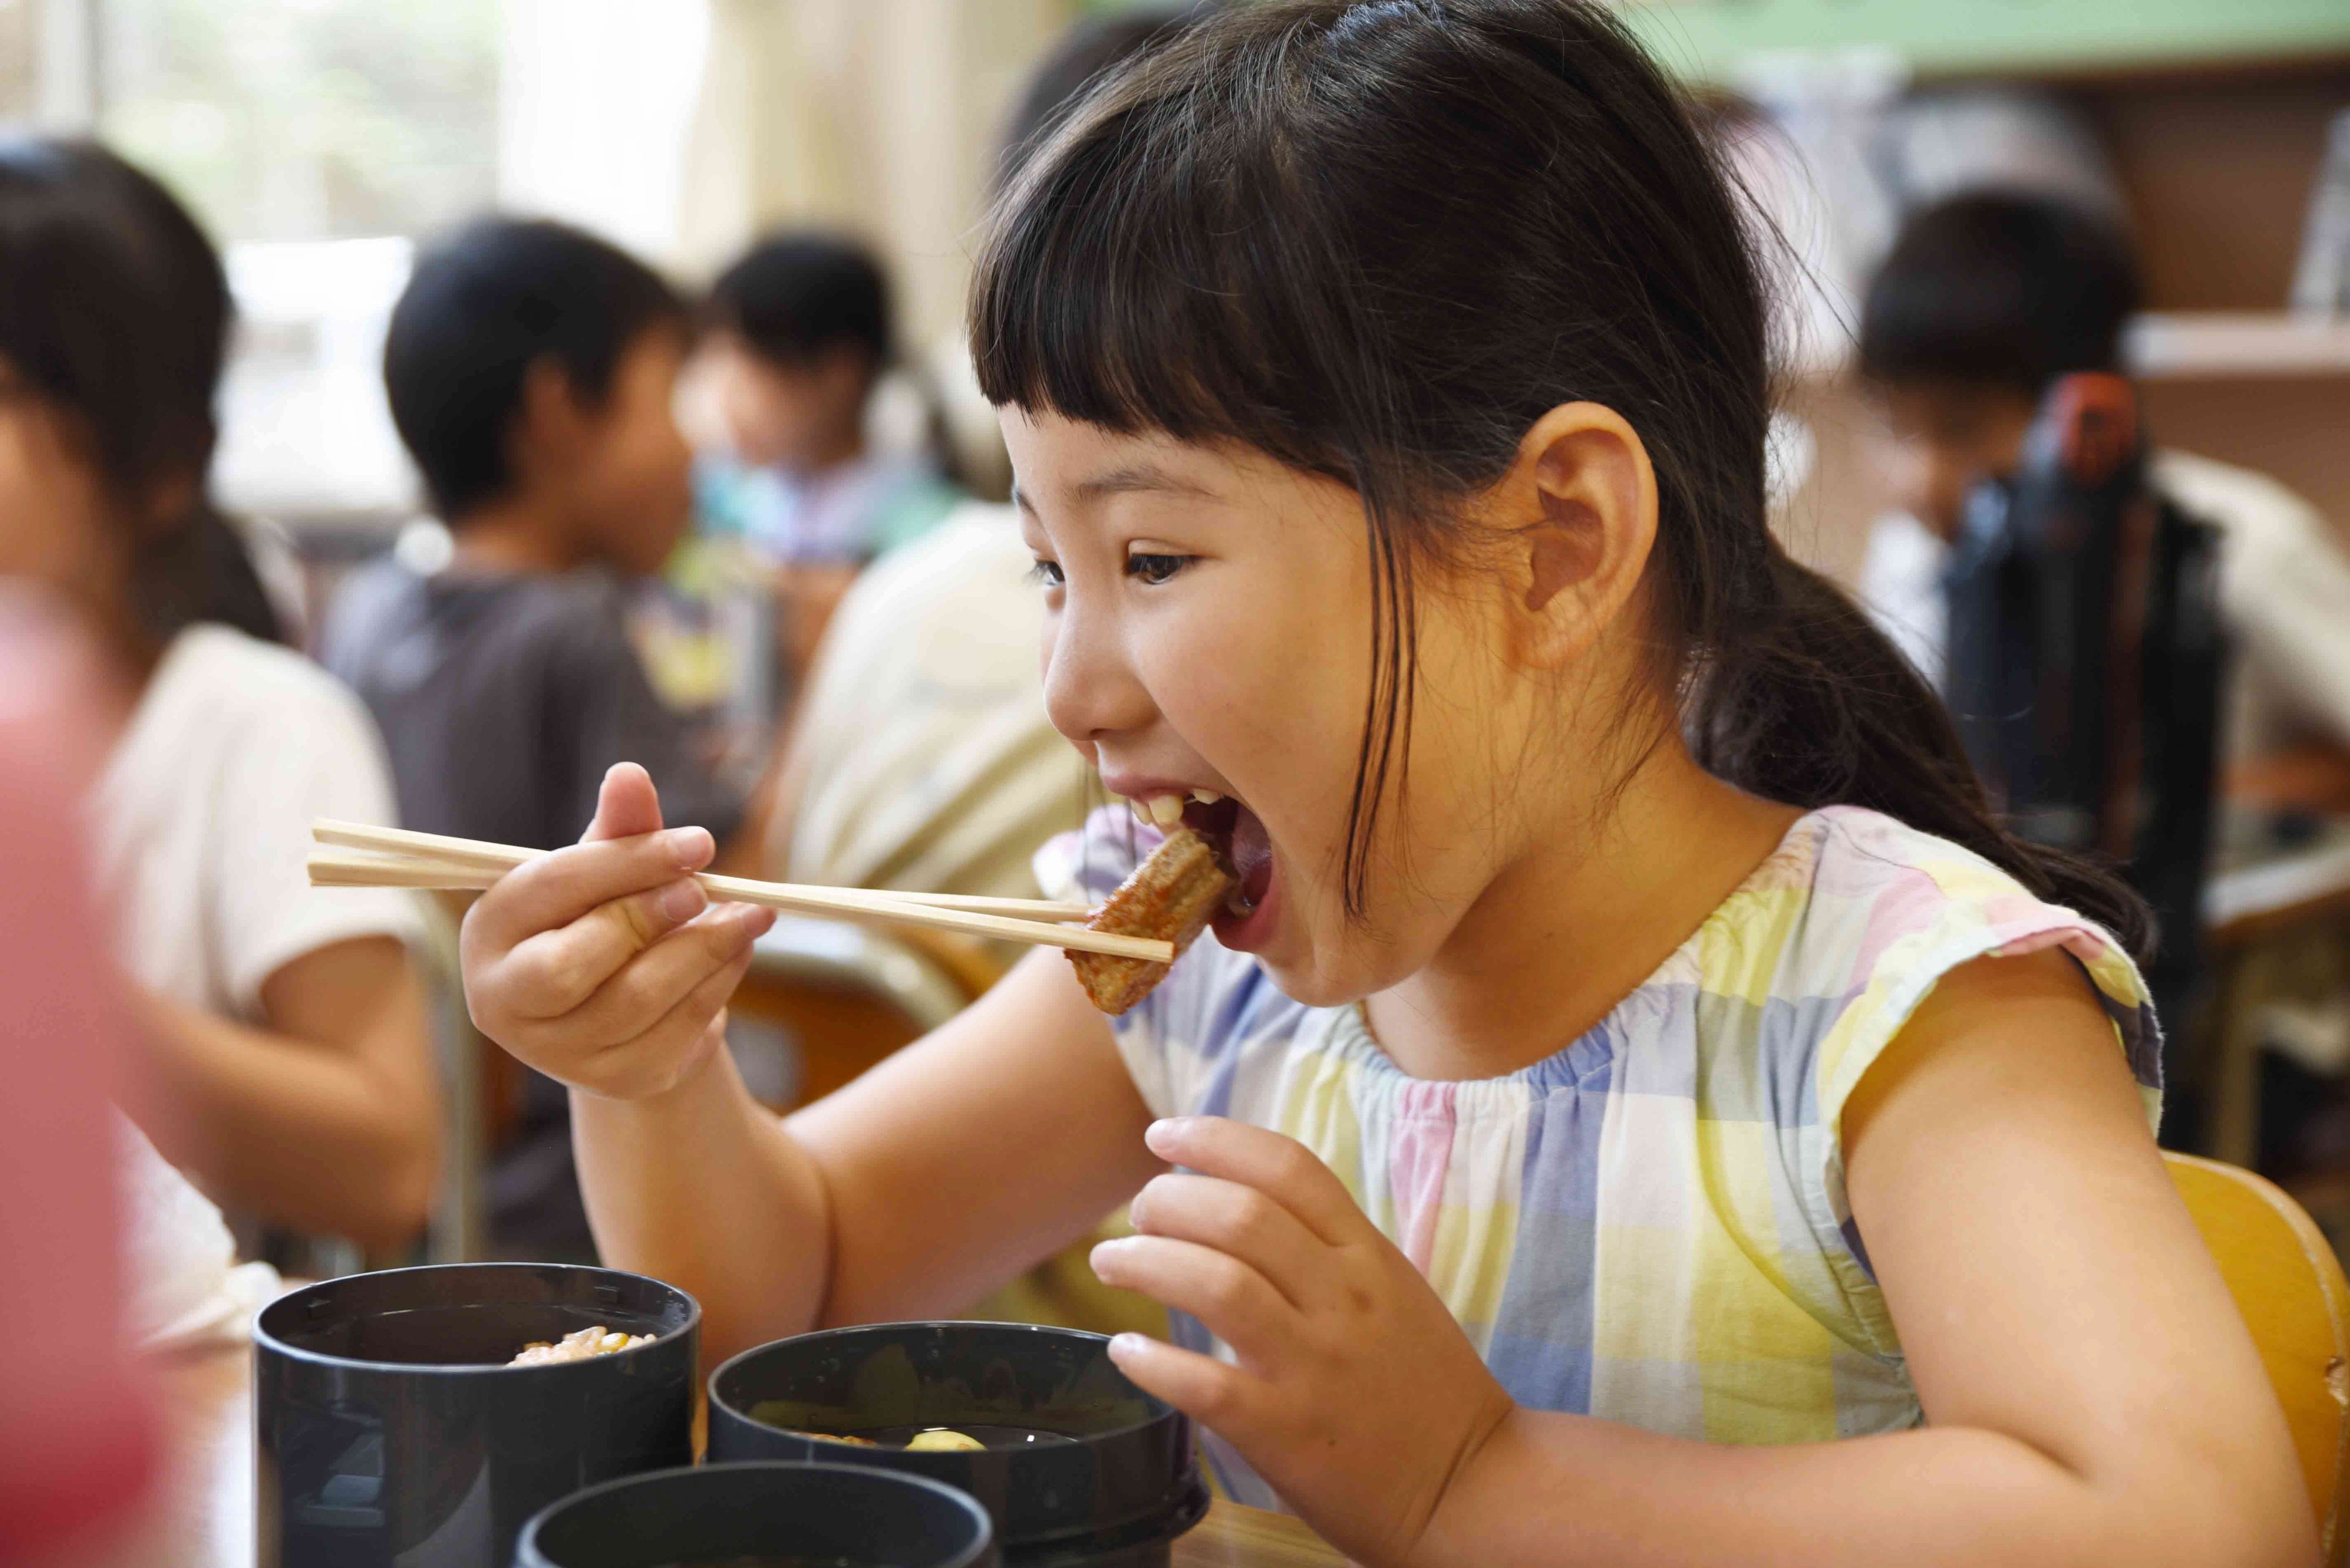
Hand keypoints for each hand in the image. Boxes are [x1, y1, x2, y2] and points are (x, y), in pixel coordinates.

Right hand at [461, 763, 774, 1098]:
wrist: (617, 1009)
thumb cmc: (599, 919)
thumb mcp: (604, 872)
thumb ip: (618, 829)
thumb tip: (630, 775)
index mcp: (489, 930)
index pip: (553, 888)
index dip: (630, 861)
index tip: (701, 842)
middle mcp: (505, 1000)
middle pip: (577, 962)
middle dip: (652, 917)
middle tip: (710, 888)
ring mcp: (558, 1052)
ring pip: (637, 999)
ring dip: (705, 950)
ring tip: (750, 915)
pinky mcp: (617, 1079)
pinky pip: (677, 1031)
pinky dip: (718, 986)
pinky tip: (737, 953)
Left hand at [1091, 1117, 1513, 1567]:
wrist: (1474, 1488)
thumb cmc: (1425, 1387)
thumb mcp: (1393, 1291)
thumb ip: (1328, 1247)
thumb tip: (1240, 1200)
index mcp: (1369, 1257)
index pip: (1288, 1167)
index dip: (1215, 1138)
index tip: (1163, 1134)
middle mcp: (1343, 1299)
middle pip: (1240, 1215)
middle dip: (1168, 1200)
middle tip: (1137, 1213)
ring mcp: (1315, 1366)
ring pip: (1215, 1284)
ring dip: (1146, 1262)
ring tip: (1112, 1262)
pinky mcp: (1286, 1433)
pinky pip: (1204, 1384)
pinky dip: (1153, 1362)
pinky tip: (1126, 1352)